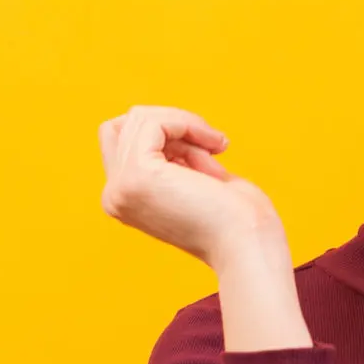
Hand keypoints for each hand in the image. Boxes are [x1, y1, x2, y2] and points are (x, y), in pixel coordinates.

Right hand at [98, 106, 284, 270]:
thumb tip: (168, 120)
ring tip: (215, 149)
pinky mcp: (137, 176)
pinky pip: (153, 122)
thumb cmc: (237, 218)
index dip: (165, 135)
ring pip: (140, 118)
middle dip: (172, 125)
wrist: (249, 244)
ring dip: (185, 125)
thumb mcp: (196, 177)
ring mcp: (121, 187)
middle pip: (125, 125)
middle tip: (211, 146)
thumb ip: (173, 155)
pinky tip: (215, 147)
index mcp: (124, 201)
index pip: (121, 141)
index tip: (205, 151)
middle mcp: (114, 196)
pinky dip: (187, 124)